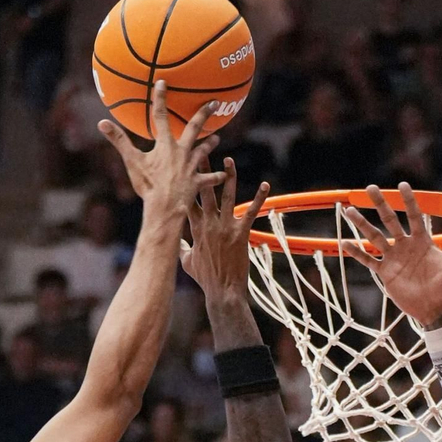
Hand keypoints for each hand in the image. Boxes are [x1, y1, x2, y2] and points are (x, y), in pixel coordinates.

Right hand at [98, 81, 222, 220]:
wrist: (164, 206)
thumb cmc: (147, 185)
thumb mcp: (131, 161)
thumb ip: (119, 140)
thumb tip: (102, 123)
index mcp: (165, 145)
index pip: (160, 116)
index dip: (160, 98)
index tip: (163, 82)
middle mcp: (181, 152)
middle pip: (194, 128)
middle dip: (203, 114)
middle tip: (214, 102)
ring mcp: (191, 167)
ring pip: (203, 152)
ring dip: (210, 144)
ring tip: (217, 138)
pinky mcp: (197, 182)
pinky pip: (209, 179)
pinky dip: (216, 177)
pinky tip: (223, 175)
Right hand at [180, 157, 269, 301]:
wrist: (222, 291)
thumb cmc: (205, 278)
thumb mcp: (187, 262)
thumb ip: (182, 248)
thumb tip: (176, 242)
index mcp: (194, 228)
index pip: (187, 200)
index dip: (183, 183)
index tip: (180, 168)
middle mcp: (208, 224)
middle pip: (203, 191)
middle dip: (201, 170)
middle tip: (199, 150)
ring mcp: (225, 227)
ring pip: (226, 196)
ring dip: (228, 176)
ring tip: (228, 159)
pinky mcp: (241, 233)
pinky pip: (251, 211)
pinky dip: (258, 198)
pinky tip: (264, 184)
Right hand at [340, 183, 441, 327]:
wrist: (436, 309)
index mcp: (422, 241)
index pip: (414, 216)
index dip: (408, 201)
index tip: (402, 185)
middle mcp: (405, 246)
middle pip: (390, 220)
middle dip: (380, 204)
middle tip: (370, 188)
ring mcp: (394, 258)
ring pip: (375, 237)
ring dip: (362, 225)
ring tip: (348, 211)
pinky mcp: (386, 273)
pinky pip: (369, 261)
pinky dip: (357, 253)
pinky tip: (345, 243)